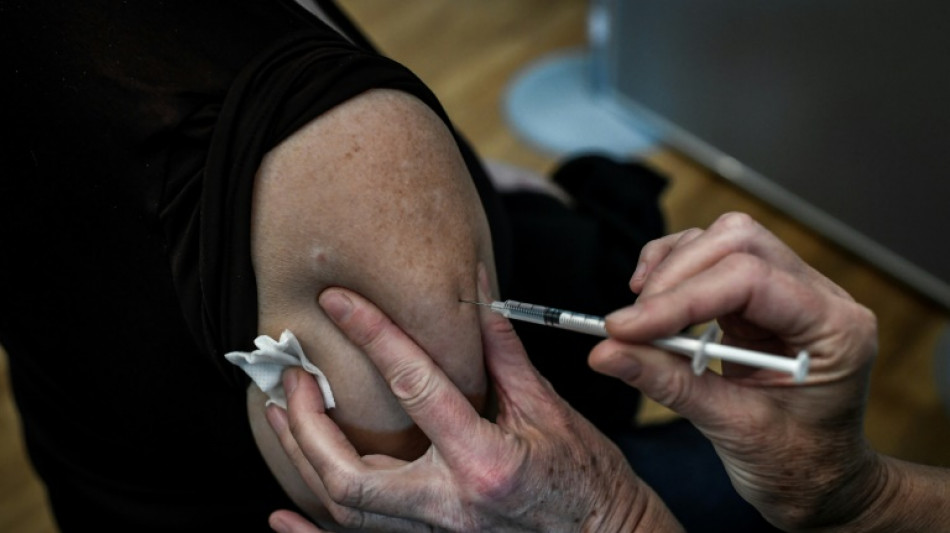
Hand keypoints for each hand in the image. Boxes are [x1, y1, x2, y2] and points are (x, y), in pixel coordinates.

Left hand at [265, 268, 680, 531]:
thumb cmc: (585, 477)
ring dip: (304, 460)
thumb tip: (479, 295)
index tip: (341, 302)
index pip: (415, 387)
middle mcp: (450, 506)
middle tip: (295, 379)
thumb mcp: (549, 408)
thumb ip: (502, 354)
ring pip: (346, 510)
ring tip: (282, 415)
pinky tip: (279, 518)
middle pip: (350, 475)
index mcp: (484, 461)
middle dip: (309, 424)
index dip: (374, 334)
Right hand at [589, 212, 882, 529]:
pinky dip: (674, 271)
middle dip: (673, 276)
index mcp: (834, 329)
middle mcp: (819, 297)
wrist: (820, 483)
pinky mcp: (759, 296)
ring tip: (638, 320)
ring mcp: (790, 290)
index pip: (751, 279)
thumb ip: (669, 384)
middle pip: (738, 241)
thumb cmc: (797, 465)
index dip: (681, 298)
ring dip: (670, 270)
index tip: (625, 329)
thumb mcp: (733, 430)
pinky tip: (653, 304)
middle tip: (628, 326)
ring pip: (723, 239)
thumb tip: (606, 352)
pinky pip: (712, 257)